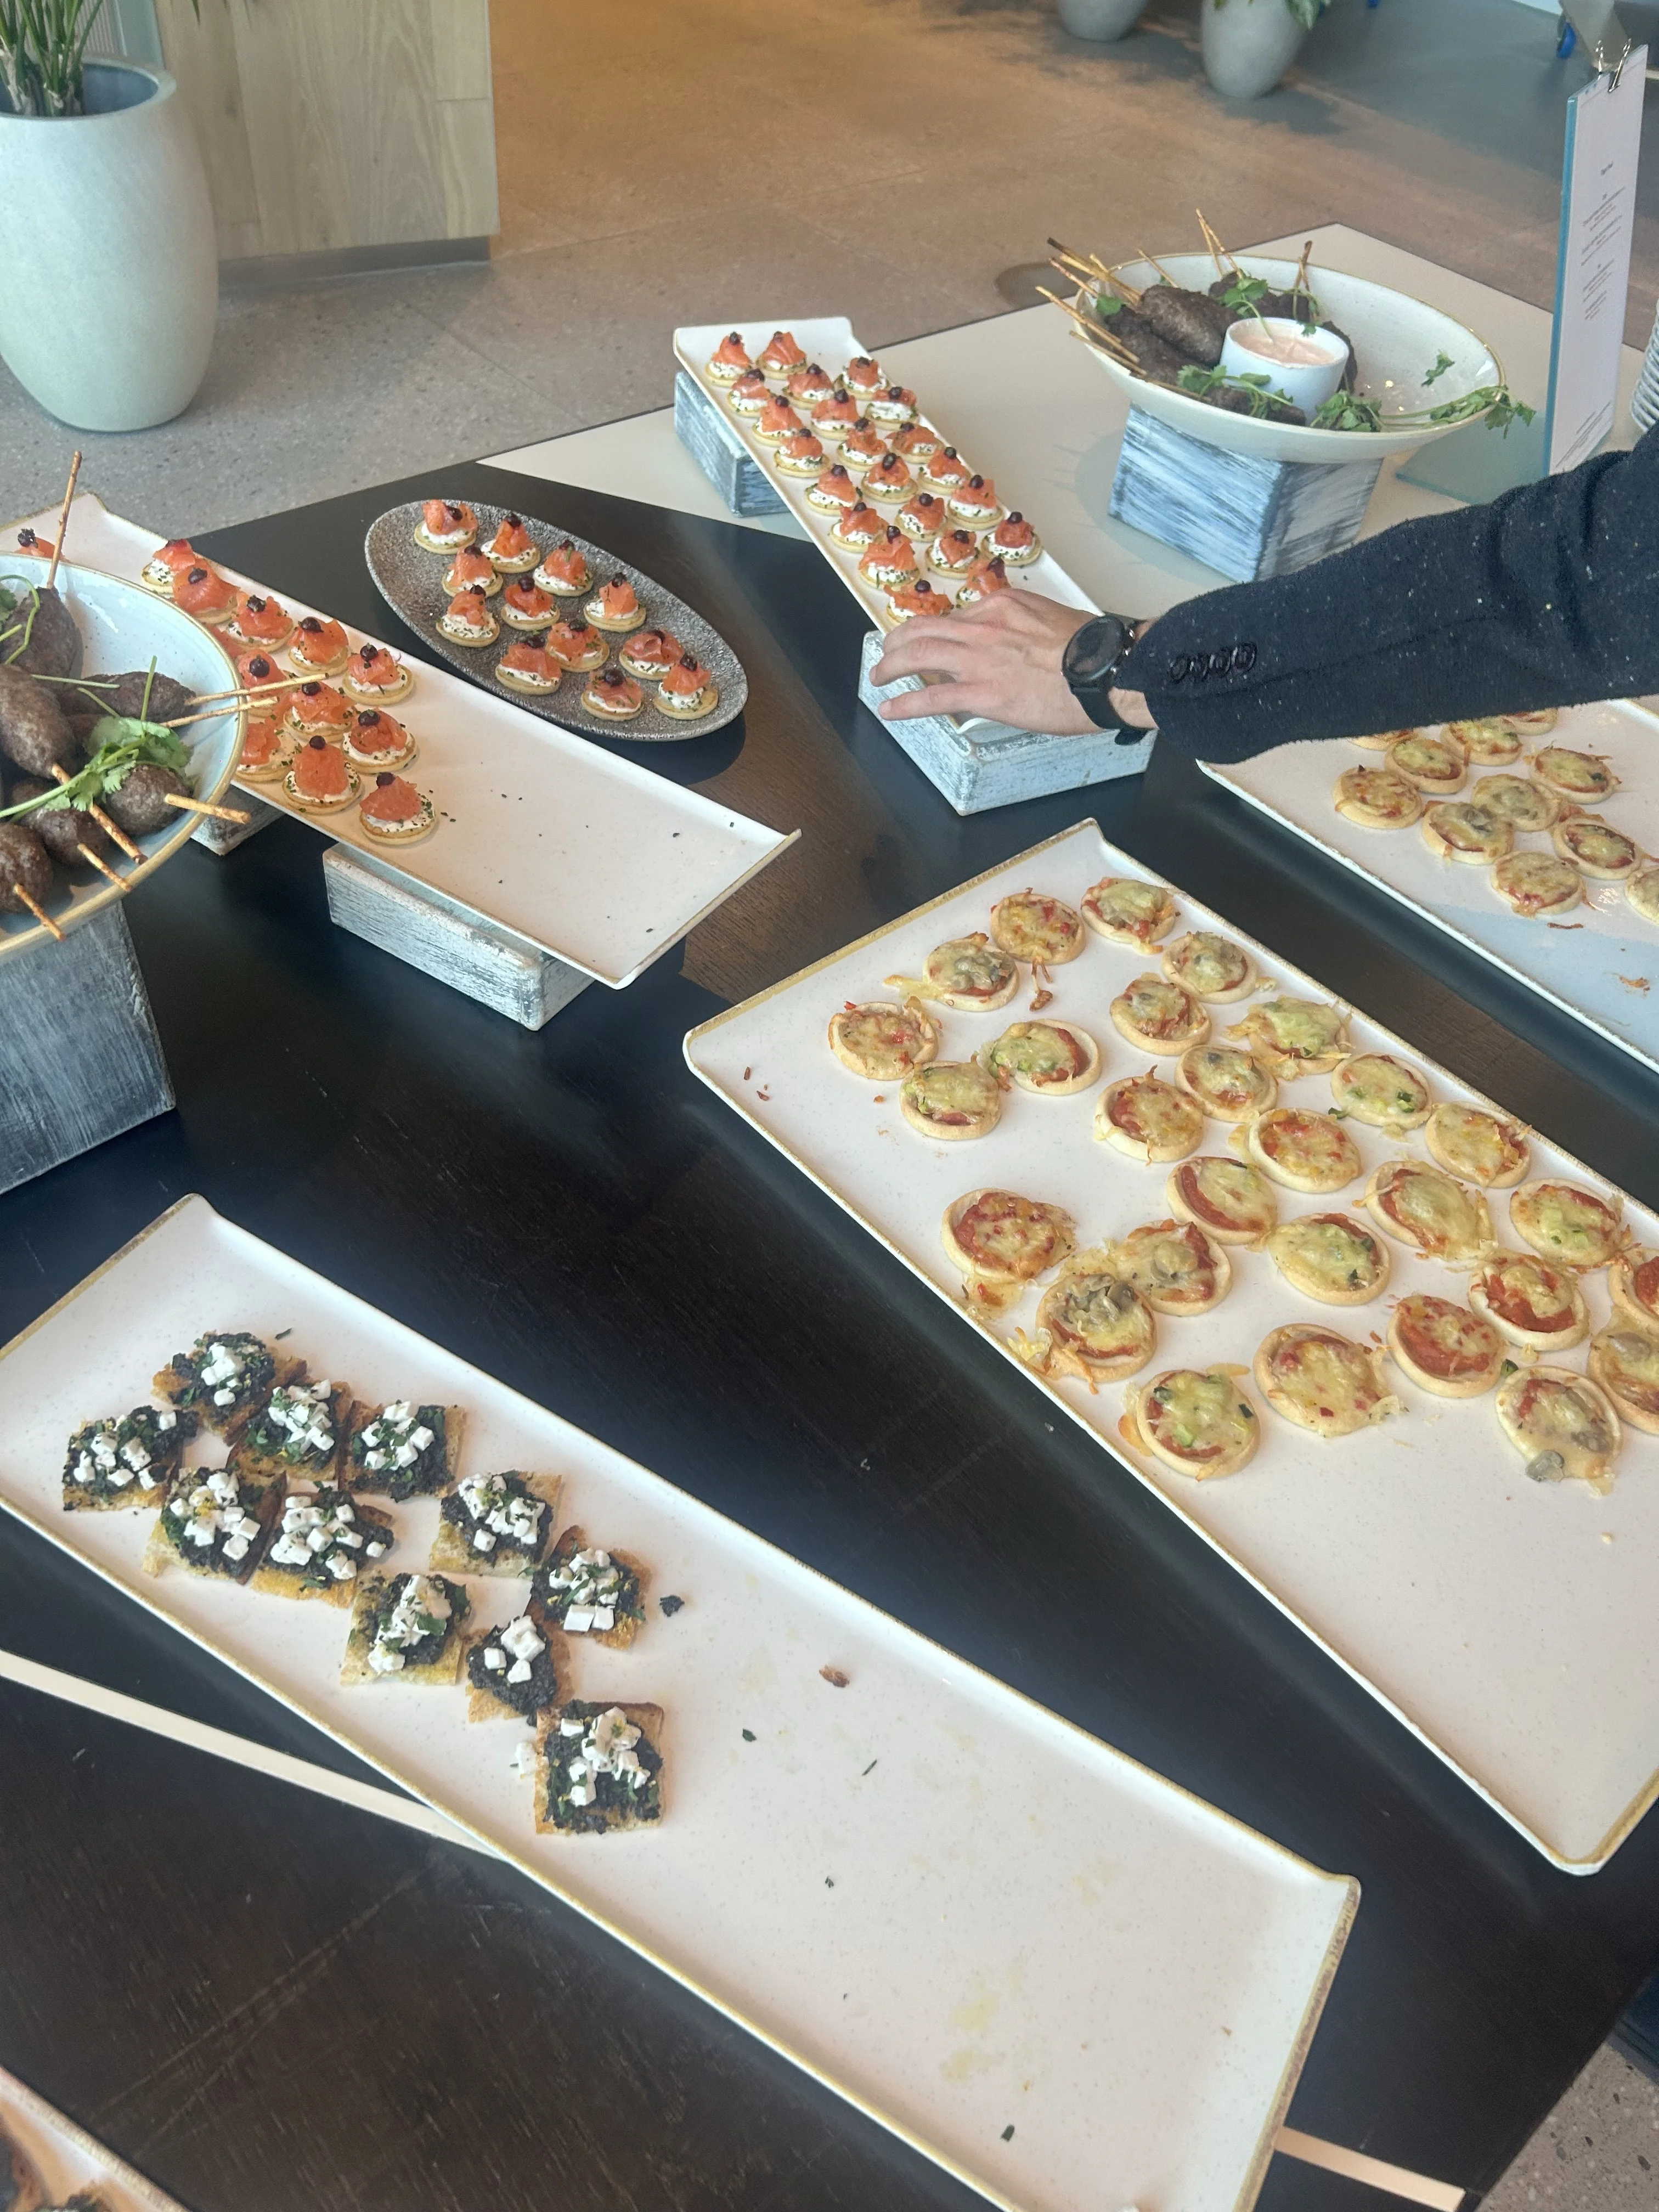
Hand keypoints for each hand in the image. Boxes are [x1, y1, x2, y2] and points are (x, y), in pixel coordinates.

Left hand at [868, 590, 1154, 735]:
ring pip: (918, 656)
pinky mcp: (982, 693)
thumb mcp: (1052, 619)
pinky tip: (889, 709)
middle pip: (924, 629)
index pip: (956, 616)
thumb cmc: (1091, 651)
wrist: (1108, 671)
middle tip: (887, 653)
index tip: (927, 640)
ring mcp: (979, 660)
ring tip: (878, 677)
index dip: (935, 630)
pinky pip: (931, 697)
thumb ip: (1024, 625)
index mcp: (1003, 605)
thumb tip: (1016, 642)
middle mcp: (984, 627)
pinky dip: (904, 703)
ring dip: (891, 666)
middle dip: (898, 642)